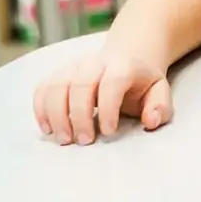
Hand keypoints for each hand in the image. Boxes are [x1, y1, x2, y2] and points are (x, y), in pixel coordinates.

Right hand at [33, 46, 172, 144]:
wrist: (125, 59)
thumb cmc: (140, 83)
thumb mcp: (159, 92)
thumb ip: (160, 106)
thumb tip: (150, 120)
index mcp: (123, 65)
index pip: (113, 82)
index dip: (108, 108)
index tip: (108, 132)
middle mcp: (95, 62)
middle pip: (80, 83)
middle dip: (79, 115)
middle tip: (84, 141)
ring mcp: (73, 66)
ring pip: (57, 85)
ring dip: (56, 115)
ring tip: (64, 139)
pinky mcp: (58, 75)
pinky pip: (42, 88)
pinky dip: (40, 109)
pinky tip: (47, 129)